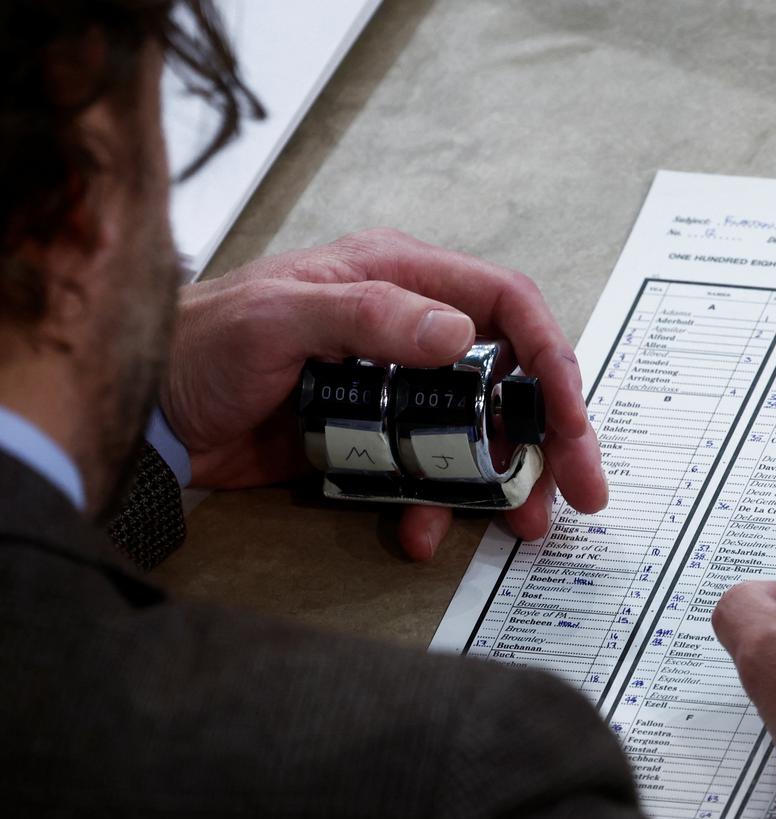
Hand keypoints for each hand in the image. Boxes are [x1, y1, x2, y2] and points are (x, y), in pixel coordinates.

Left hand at [161, 228, 607, 559]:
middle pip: (510, 376)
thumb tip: (456, 333)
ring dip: (507, 482)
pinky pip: (429, 476)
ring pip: (479, 435)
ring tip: (524, 526)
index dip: (549, 357)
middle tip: (582, 485)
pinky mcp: (375, 442)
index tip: (568, 417)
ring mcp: (396, 392)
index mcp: (399, 279)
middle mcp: (410, 331)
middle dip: (553, 433)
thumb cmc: (198, 344)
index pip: (505, 305)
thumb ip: (368, 313)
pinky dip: (437, 509)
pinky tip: (422, 535)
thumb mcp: (279, 316)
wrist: (146, 415)